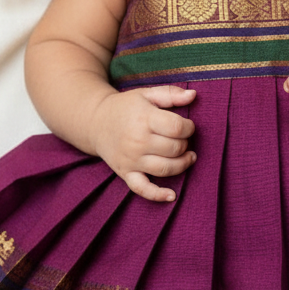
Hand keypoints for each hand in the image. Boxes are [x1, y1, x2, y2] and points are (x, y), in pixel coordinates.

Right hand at [93, 84, 196, 202]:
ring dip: (182, 164)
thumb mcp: (146, 94)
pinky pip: (142, 188)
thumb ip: (171, 94)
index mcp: (144, 119)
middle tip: (182, 139)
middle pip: (174, 149)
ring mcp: (131, 159)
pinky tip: (172, 195)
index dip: (189, 128)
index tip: (187, 126)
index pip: (178, 128)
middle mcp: (137, 141)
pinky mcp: (125, 173)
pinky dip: (158, 195)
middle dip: (185, 144)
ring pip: (165, 169)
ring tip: (187, 157)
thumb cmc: (126, 107)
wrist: (95, 122)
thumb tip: (193, 95)